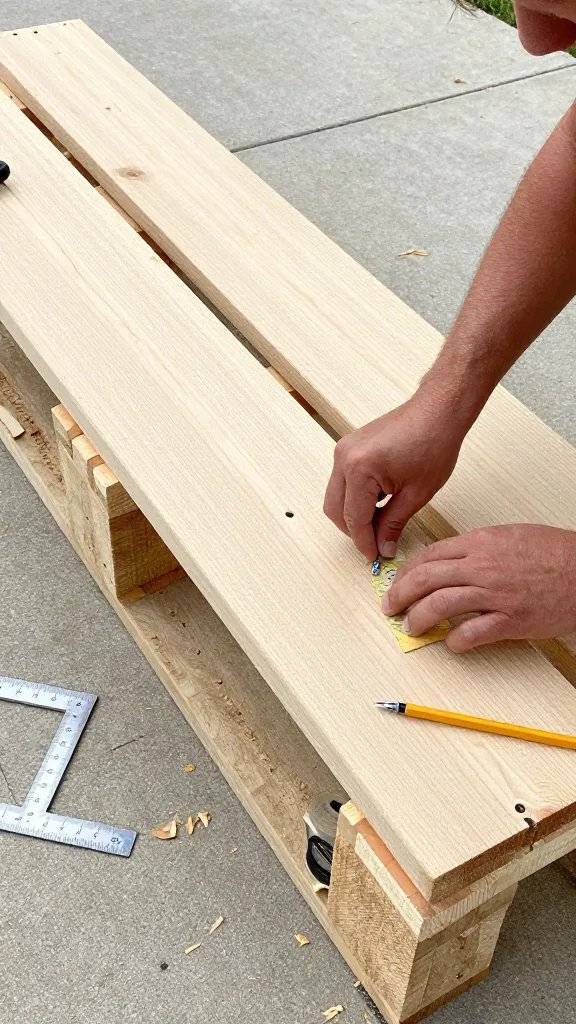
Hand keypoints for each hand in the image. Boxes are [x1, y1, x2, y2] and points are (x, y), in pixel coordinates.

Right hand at [323, 398, 464, 559]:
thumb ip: (394, 524)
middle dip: (354, 531)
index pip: (354, 518)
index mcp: (359, 469)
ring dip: (353, 515)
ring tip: (381, 524)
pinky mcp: (349, 447)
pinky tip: (379, 504)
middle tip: (376, 544)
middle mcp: (344, 458)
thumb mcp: (417, 494)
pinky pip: (342, 482)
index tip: (374, 557)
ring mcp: (343, 450)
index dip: (364, 542)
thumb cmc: (434, 443)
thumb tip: (383, 547)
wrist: (438, 412)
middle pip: (335, 510)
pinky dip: (355, 498)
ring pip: (335, 497)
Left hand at [382, 525, 575, 652]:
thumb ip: (479, 546)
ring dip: (418, 619)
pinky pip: (470, 634)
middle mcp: (482, 566)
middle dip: (400, 594)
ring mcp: (495, 594)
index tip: (398, 582)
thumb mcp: (511, 535)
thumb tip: (451, 560)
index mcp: (481, 542)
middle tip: (390, 606)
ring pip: (439, 605)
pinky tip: (451, 643)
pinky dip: (454, 641)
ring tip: (410, 627)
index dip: (407, 571)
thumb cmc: (556, 552)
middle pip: (426, 579)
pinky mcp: (509, 621)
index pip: (430, 556)